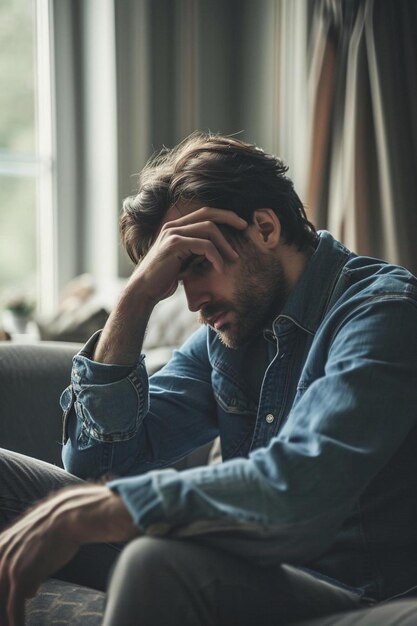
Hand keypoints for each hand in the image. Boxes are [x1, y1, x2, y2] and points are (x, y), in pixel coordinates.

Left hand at [0, 485, 136, 625]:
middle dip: (0, 608)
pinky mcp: (20, 576)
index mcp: (0, 546)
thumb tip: (28, 593)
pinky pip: (13, 608)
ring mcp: (7, 566)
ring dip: (4, 619)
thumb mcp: (37, 546)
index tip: (3, 610)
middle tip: (5, 621)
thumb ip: (26, 569)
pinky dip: (15, 622)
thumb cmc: (60, 527)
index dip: (0, 594)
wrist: (71, 515)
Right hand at [132, 207, 247, 302]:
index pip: (204, 213)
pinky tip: (220, 269)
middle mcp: (173, 226)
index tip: (239, 224)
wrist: (144, 290)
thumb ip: (197, 252)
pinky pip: (204, 246)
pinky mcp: (174, 245)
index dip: (224, 214)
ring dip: (225, 244)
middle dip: (229, 218)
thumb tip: (218, 249)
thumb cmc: (164, 279)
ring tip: (234, 259)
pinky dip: (216, 257)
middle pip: (208, 213)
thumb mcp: (184, 261)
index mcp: (175, 227)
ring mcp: (173, 234)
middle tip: (244, 227)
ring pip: (209, 229)